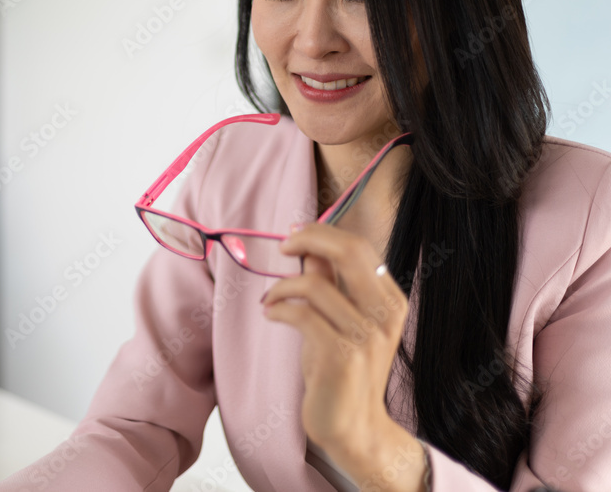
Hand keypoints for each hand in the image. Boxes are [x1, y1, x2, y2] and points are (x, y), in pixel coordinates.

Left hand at [261, 223, 427, 490]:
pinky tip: (271, 315)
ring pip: (316, 284)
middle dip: (309, 239)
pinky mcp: (344, 355)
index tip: (294, 233)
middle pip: (349, 252)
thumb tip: (311, 248)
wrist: (354, 428)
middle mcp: (386, 313)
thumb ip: (331, 283)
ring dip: (282, 287)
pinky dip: (279, 309)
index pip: (360, 247)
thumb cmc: (342, 372)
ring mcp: (368, 335)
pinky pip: (303, 314)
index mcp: (390, 300)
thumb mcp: (338, 320)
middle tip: (283, 247)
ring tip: (269, 300)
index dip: (323, 233)